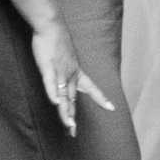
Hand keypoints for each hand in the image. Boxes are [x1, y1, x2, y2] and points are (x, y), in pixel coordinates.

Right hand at [29, 21, 115, 135]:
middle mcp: (71, 74)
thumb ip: (65, 73)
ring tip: (68, 125)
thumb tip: (65, 83)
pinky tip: (56, 103)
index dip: (100, 98)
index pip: (92, 88)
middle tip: (73, 133)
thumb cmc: (57, 43)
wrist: (51, 26)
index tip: (111, 108)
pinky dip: (53, 92)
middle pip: (73, 99)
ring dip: (65, 111)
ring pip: (63, 95)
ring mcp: (60, 71)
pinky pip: (50, 82)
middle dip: (72, 117)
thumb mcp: (65, 60)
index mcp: (77, 72)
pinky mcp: (48, 67)